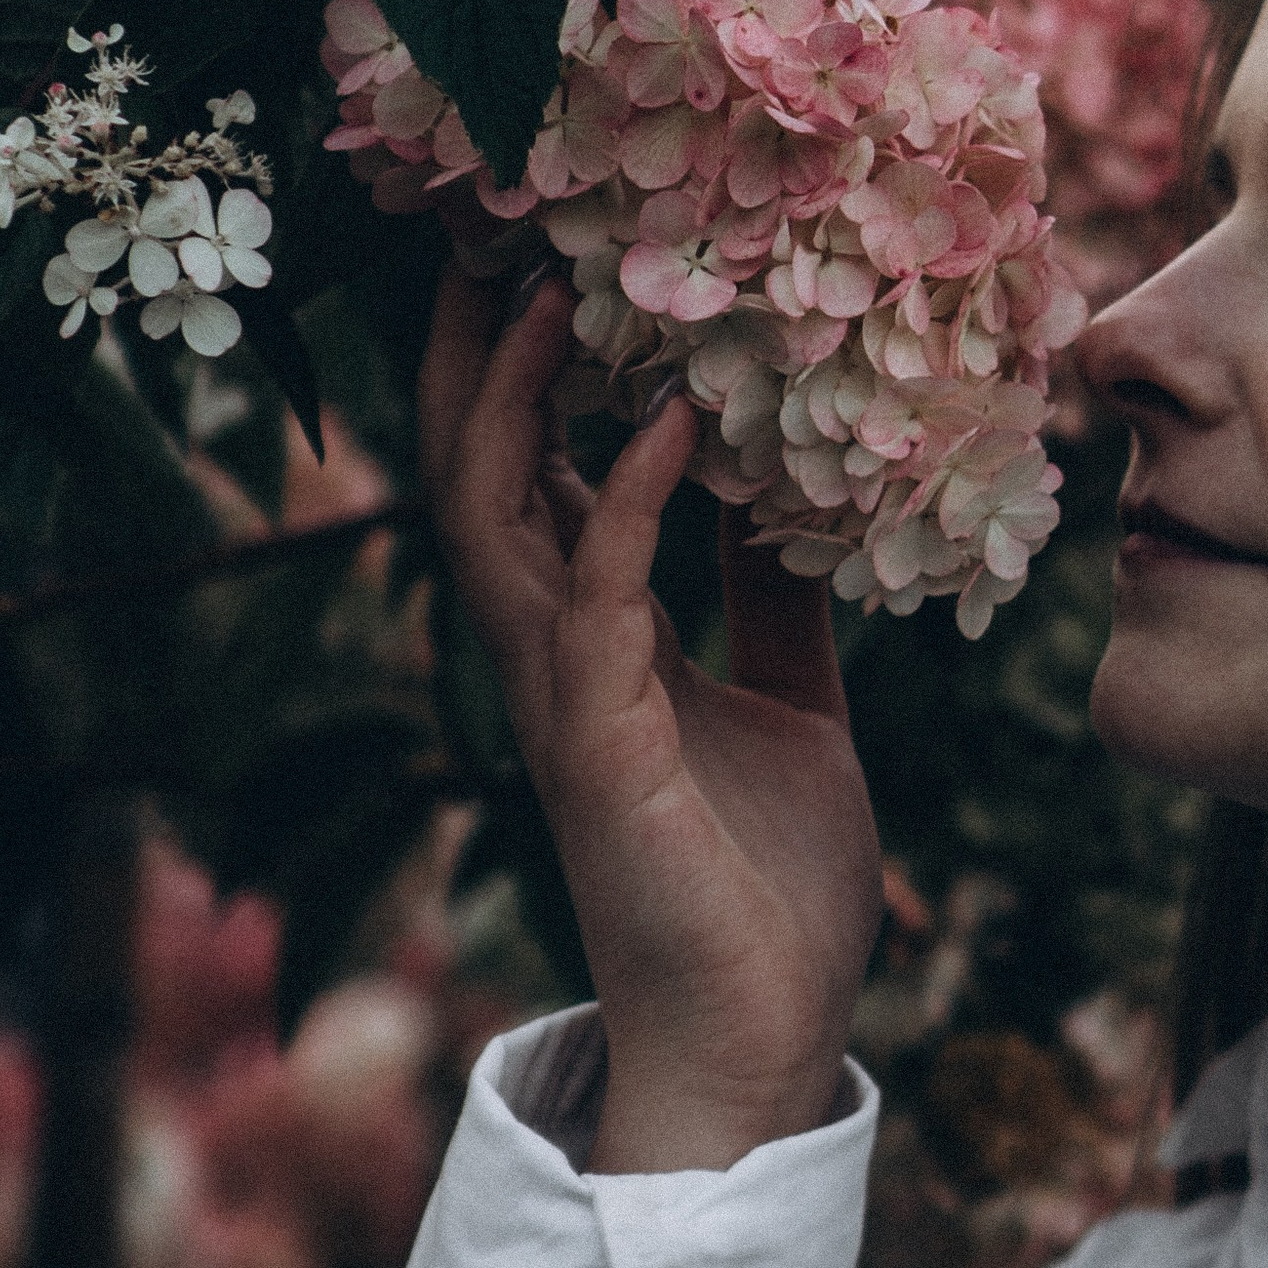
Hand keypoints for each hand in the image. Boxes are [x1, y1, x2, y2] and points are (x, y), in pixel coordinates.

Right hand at [419, 263, 882, 1169]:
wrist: (761, 1043)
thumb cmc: (769, 890)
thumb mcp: (795, 708)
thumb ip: (776, 610)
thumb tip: (792, 502)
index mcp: (595, 645)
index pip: (529, 475)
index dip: (521, 368)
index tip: (540, 249)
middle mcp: (555, 660)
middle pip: (475, 474)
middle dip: (472, 354)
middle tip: (489, 224)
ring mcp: (564, 703)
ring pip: (497, 522)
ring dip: (518, 402)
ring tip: (545, 286)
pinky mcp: (602, 752)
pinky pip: (597, 604)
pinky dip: (627, 506)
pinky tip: (677, 426)